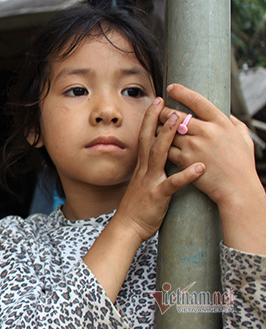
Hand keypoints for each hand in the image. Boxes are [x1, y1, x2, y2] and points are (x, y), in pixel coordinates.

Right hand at [115, 96, 204, 241]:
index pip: (145, 137)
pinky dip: (187, 175)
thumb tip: (156, 158)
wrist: (127, 227)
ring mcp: (151, 181)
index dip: (150, 119)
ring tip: (180, 120)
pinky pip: (173, 184)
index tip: (157, 102)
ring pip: (159, 154)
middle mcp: (145, 169)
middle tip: (162, 101)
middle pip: (149, 138)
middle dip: (155, 119)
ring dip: (168, 136)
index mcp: (142, 166)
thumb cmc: (137, 207)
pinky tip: (200, 168)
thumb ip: (150, 169)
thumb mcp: (142, 183)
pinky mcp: (159, 195)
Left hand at [159, 84, 265, 254]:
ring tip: (153, 124)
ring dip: (159, 128)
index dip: (183, 92)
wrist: (237, 190)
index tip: (171, 87)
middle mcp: (206, 131)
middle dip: (164, 111)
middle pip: (177, 115)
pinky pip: (166, 148)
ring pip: (168, 131)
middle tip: (157, 109)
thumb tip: (228, 114)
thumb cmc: (242, 165)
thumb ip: (235, 124)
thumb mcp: (244, 140)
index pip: (199, 101)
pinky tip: (156, 143)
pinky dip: (161, 145)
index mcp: (222, 123)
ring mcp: (194, 146)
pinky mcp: (184, 160)